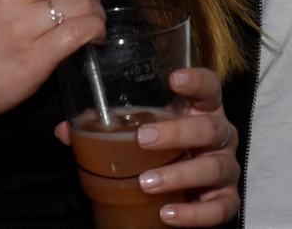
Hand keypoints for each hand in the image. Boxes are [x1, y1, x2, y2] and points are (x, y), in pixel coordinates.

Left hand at [56, 67, 238, 224]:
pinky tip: (168, 213)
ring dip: (180, 174)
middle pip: (210, 127)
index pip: (209, 87)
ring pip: (214, 168)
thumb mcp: (140, 134)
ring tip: (146, 182)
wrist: (188, 190)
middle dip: (176, 132)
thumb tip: (65, 131)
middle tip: (142, 138)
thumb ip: (107, 129)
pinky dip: (194, 213)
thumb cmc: (163, 151)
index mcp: (201, 111)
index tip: (173, 78)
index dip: (196, 80)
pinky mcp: (226, 201)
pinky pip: (218, 209)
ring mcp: (225, 168)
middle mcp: (220, 136)